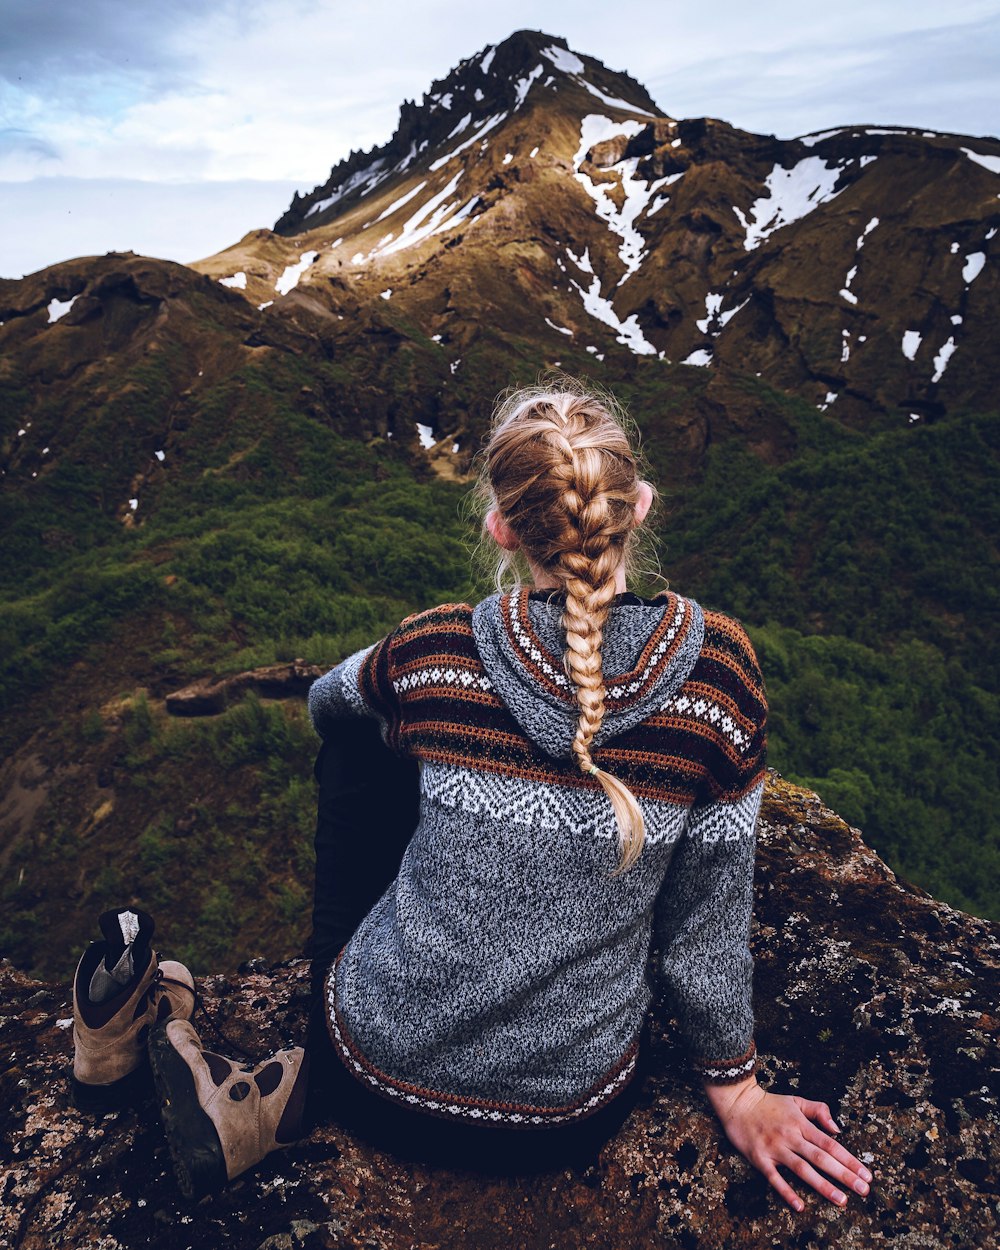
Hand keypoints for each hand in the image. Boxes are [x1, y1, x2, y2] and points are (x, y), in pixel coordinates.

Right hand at [705, 1079, 874, 1211]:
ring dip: (823, 1186)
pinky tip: (800, 1206)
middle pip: (821, 1158)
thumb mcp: (796, 1100)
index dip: (849, 1160)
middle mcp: (791, 1137)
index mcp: (801, 1124)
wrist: (737, 1102)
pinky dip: (787, 1192)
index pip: (830, 1145)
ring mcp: (775, 1149)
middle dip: (844, 1175)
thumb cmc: (768, 1104)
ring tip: (841, 1200)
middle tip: (863, 1190)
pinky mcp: (760, 1159)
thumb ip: (819, 1110)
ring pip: (803, 1170)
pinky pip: (775, 1178)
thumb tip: (837, 1129)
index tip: (866, 1175)